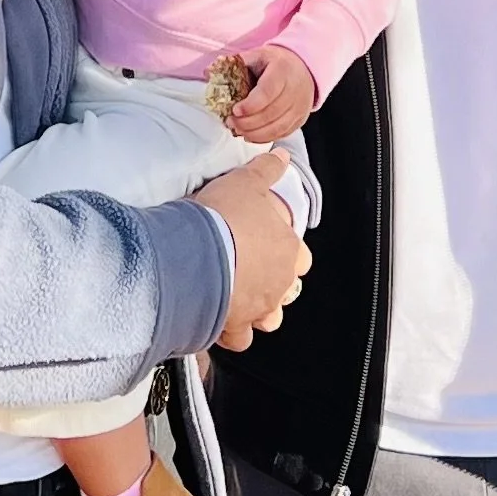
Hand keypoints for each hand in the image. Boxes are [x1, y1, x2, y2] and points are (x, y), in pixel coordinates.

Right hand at [197, 154, 310, 350]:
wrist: (195, 251)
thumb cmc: (222, 218)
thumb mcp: (246, 182)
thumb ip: (266, 170)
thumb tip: (281, 156)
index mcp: (289, 250)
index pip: (301, 258)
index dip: (286, 253)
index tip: (269, 247)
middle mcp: (280, 282)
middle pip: (287, 291)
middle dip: (272, 285)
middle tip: (248, 271)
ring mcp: (259, 306)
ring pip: (269, 318)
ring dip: (257, 311)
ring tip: (236, 298)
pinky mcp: (235, 325)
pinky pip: (239, 339)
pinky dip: (230, 333)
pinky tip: (219, 321)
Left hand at [228, 43, 315, 142]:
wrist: (303, 68)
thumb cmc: (275, 63)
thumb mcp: (256, 56)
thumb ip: (233, 64)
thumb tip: (207, 72)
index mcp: (282, 71)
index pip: (268, 92)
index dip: (251, 104)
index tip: (234, 110)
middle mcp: (295, 90)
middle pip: (271, 113)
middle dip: (248, 122)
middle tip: (230, 122)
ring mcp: (300, 107)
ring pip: (277, 127)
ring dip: (254, 133)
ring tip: (237, 130)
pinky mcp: (300, 120)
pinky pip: (282, 134)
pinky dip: (264, 138)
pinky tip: (250, 135)